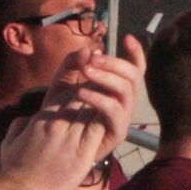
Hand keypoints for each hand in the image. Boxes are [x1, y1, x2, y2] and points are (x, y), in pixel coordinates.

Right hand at [0, 106, 112, 189]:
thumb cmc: (13, 173)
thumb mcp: (9, 143)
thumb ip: (18, 126)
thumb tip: (27, 118)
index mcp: (41, 120)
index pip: (66, 95)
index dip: (78, 94)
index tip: (85, 98)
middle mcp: (56, 125)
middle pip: (81, 99)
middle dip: (92, 97)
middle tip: (103, 100)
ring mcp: (70, 138)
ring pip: (91, 110)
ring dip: (100, 108)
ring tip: (109, 109)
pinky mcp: (82, 152)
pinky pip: (98, 128)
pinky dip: (104, 122)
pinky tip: (110, 124)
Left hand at [41, 35, 145, 155]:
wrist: (54, 151)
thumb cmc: (60, 116)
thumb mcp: (62, 85)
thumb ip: (71, 64)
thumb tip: (88, 50)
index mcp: (118, 90)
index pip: (135, 69)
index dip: (136, 53)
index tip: (126, 38)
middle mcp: (125, 102)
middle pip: (133, 75)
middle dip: (114, 63)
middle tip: (92, 58)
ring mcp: (123, 117)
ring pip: (126, 90)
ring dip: (106, 76)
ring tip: (85, 71)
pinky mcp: (117, 132)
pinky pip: (114, 110)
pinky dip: (99, 97)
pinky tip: (80, 92)